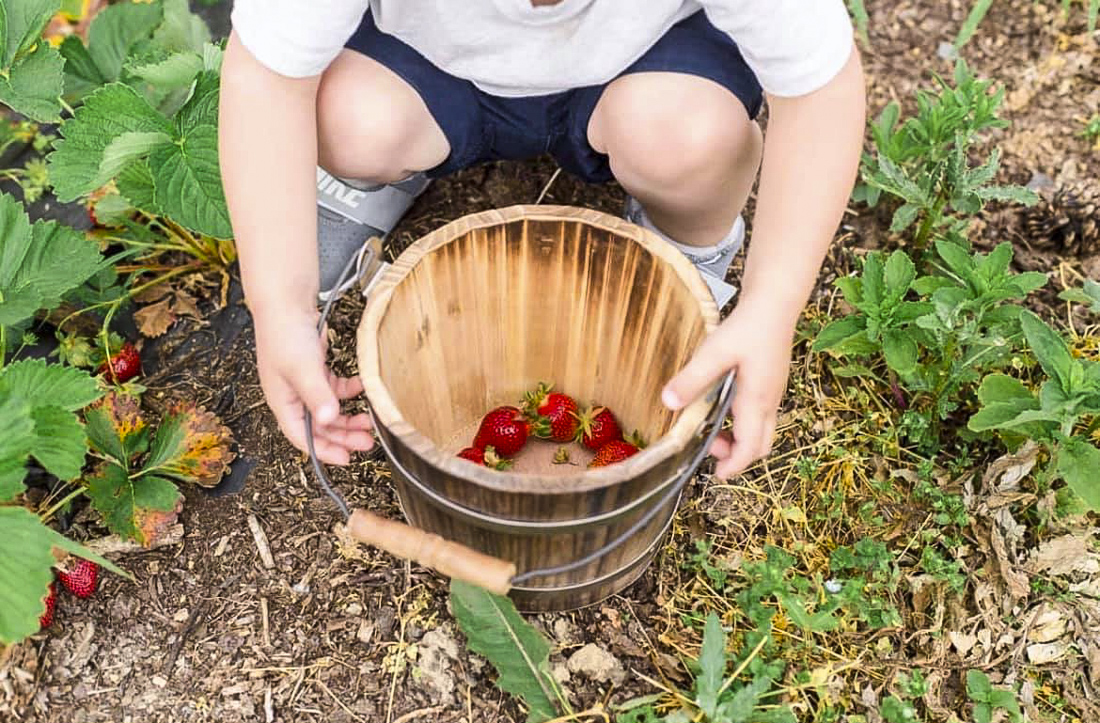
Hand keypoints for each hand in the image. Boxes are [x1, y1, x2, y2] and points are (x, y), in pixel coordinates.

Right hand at [253, 309, 373, 464]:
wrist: (285, 301)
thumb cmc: (285, 334)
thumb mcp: (302, 368)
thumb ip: (317, 395)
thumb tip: (329, 421)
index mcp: (282, 402)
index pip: (302, 437)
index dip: (324, 451)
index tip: (347, 459)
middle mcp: (292, 396)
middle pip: (319, 427)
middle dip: (343, 436)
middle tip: (367, 442)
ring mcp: (304, 383)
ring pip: (329, 410)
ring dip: (348, 417)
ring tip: (369, 421)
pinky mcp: (315, 368)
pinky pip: (335, 388)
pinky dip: (349, 391)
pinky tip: (362, 387)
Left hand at [660, 301, 792, 478]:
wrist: (775, 303)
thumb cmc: (748, 326)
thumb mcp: (714, 352)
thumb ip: (691, 380)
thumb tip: (667, 404)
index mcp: (757, 401)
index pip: (751, 448)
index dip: (734, 465)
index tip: (717, 474)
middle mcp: (770, 401)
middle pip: (760, 445)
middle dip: (736, 454)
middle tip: (709, 446)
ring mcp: (773, 392)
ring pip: (761, 429)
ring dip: (738, 436)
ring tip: (710, 423)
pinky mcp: (771, 382)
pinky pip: (760, 414)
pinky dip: (743, 421)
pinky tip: (722, 402)